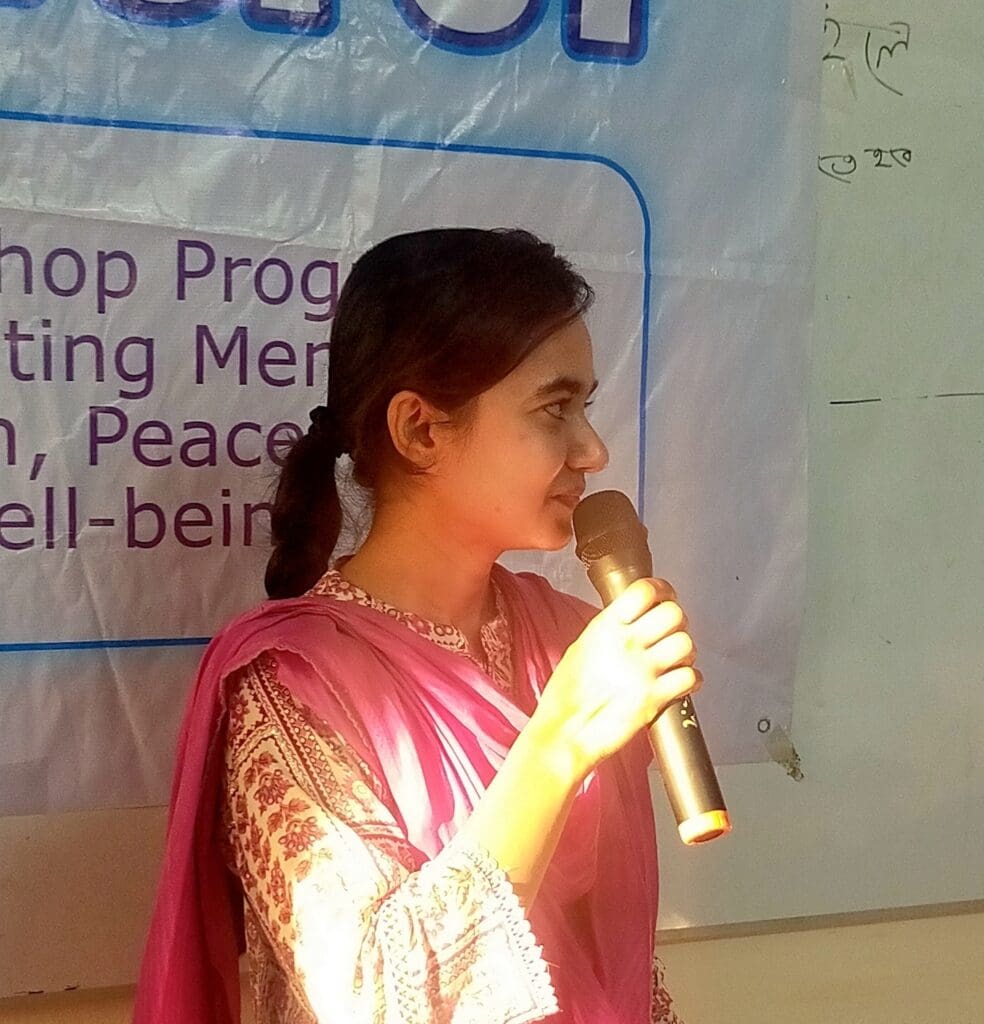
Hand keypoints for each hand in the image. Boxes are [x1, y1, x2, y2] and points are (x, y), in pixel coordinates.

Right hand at [528, 578, 700, 780]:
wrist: (565, 733)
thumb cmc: (566, 696)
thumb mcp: (580, 649)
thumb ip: (609, 631)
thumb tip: (630, 621)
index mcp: (605, 627)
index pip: (645, 591)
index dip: (662, 591)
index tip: (664, 597)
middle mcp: (627, 644)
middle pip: (674, 613)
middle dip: (676, 622)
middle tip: (670, 632)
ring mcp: (643, 671)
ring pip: (686, 643)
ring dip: (685, 652)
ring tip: (675, 660)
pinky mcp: (655, 698)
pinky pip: (691, 677)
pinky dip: (691, 679)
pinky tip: (680, 683)